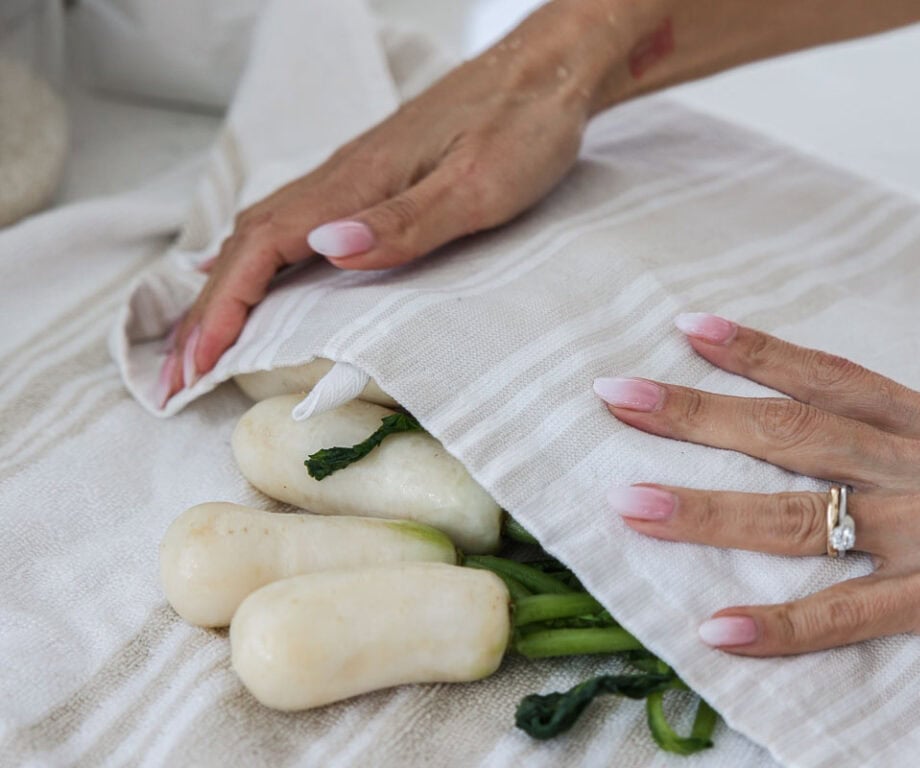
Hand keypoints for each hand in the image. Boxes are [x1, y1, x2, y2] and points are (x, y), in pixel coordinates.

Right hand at [157, 3, 620, 402]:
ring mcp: (352, 177)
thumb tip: (327, 249)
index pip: (263, 248)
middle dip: (205, 314)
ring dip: (223, 292)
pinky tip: (247, 279)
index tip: (197, 363)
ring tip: (198, 344)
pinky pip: (290, 226)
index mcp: (358, 182)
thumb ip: (408, 219)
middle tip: (176, 376)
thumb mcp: (479, 184)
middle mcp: (341, 178)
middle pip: (246, 246)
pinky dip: (254, 262)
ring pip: (262, 236)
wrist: (546, 72)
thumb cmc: (523, 126)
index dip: (225, 308)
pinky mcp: (371, 181)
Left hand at [594, 314, 919, 655]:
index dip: (755, 351)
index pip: (828, 377)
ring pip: (800, 515)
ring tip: (630, 504)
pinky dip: (783, 627)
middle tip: (616, 394)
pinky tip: (717, 630)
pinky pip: (850, 615)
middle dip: (697, 412)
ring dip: (708, 510)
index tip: (686, 329)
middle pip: (788, 431)